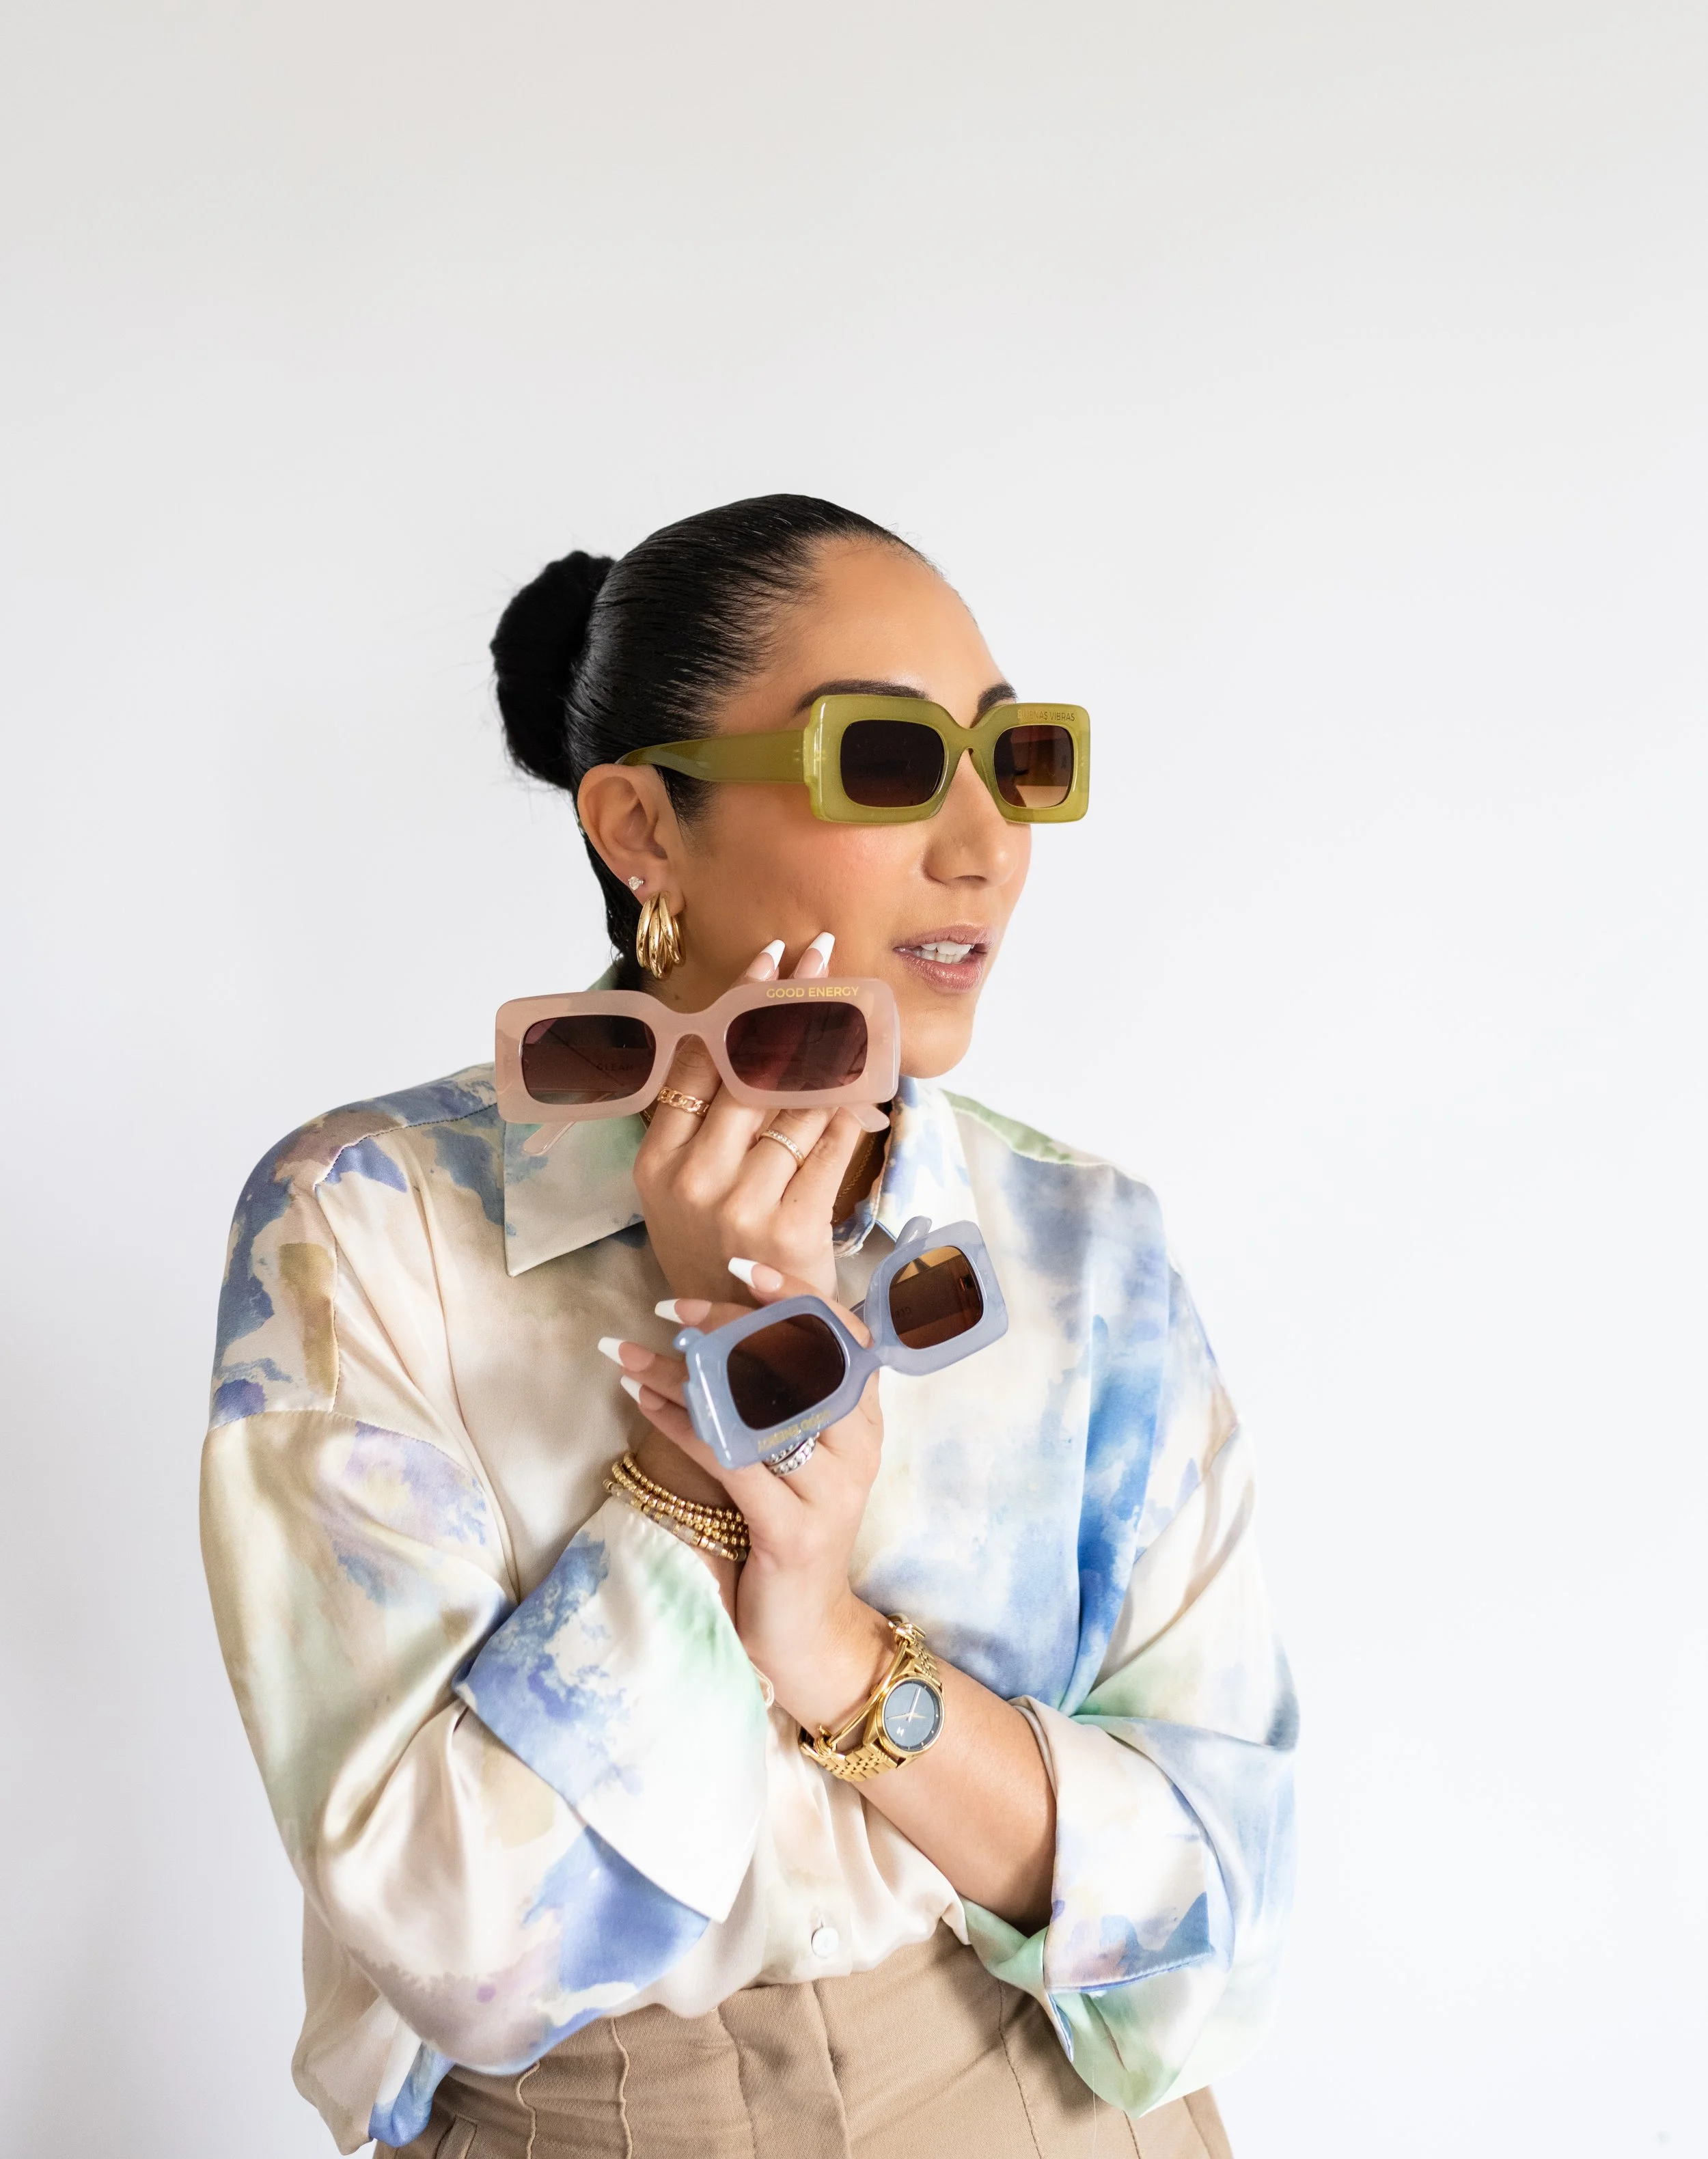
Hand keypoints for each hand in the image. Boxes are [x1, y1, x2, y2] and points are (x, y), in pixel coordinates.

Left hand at [602, 1261, 894, 1731]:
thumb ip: (786, 1396)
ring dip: (682, 1372)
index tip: (741, 1266)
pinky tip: (642, 1401)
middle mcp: (857, 1447)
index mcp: (865, 1420)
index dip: (794, 1295)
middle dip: (724, 1325)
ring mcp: (829, 1490)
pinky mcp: (791, 1530)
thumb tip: (723, 1327)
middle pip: (793, 1358)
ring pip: (751, 1406)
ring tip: (629, 1352)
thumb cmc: (792, 1528)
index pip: (843, 1334)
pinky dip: (680, 1423)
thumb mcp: (802, 1456)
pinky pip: (728, 1459)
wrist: (807, 1630)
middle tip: (667, 1308)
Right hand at [630, 934, 874, 1306]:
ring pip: (792, 1103)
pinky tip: (871, 1082)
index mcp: (656, 1165)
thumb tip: (741, 1036)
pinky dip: (853, 1111)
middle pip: (746, 1068)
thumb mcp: (685, 1196)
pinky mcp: (788, 1230)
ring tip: (857, 1002)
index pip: (697, 1061)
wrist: (747, 1348)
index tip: (769, 957)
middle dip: (789, 1002)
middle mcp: (689, 1180)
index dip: (736, 1004)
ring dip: (830, 1045)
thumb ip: (703, 1127)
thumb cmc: (721, 1259)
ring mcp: (736, 1206)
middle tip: (822, 951)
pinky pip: (827, 1148)